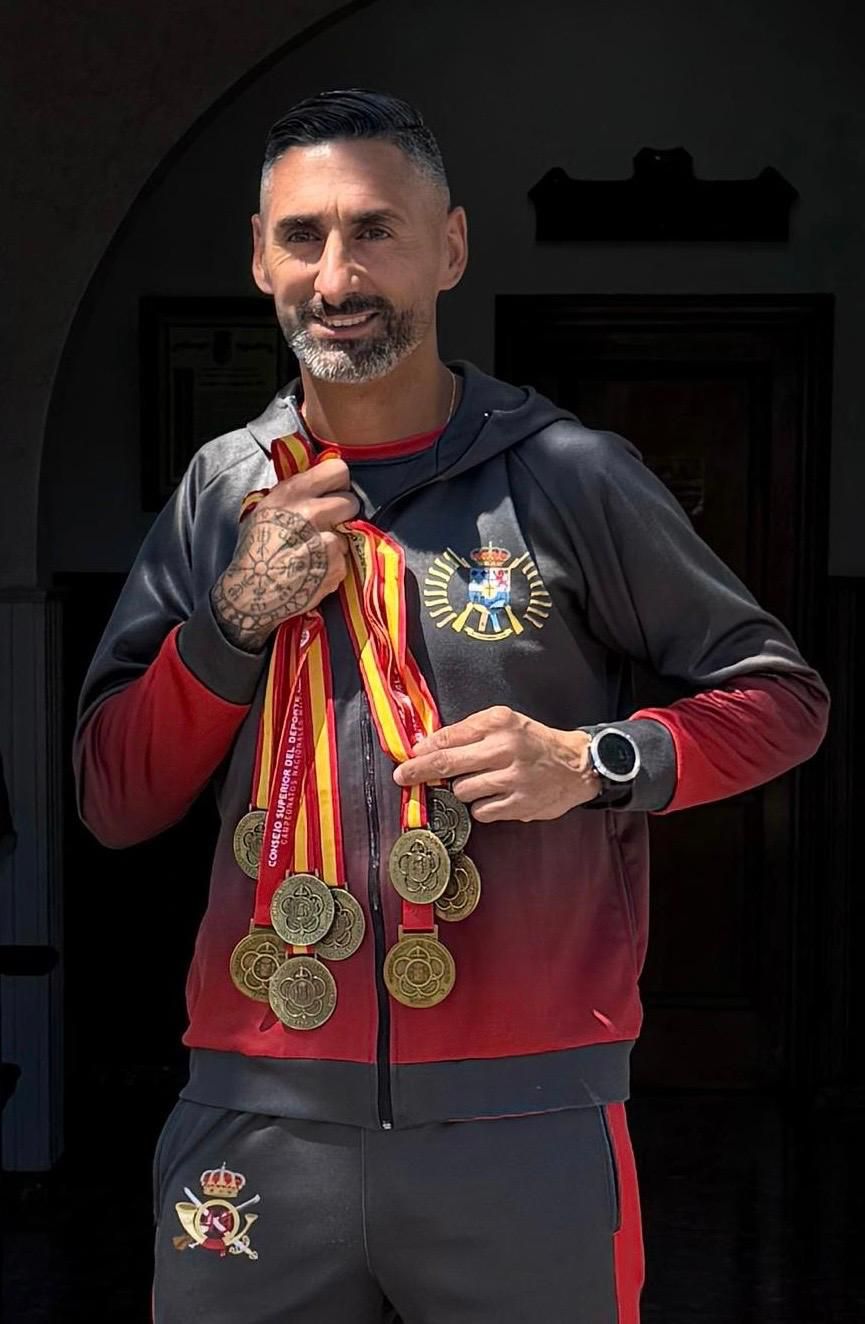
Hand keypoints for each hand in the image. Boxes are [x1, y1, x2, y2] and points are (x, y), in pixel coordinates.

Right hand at [211, 458, 359, 650]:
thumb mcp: (266, 509)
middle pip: (351, 501)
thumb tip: (320, 484)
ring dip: (337, 541)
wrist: (251, 592)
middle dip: (343, 512)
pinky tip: (314, 569)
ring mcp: (326, 541)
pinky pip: (345, 558)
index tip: (332, 492)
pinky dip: (334, 564)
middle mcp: (311, 513)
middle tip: (328, 523)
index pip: (338, 470)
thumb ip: (295, 494)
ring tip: (314, 552)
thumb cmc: (255, 549)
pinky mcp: (336, 566)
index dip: (339, 483)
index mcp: (292, 493)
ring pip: (349, 532)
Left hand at [393, 705, 601, 822]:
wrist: (576, 766)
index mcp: (499, 724)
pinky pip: (481, 811)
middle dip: (419, 771)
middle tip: (402, 776)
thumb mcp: (506, 722)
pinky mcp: (519, 805)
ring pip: (462, 791)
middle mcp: (504, 749)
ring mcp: (512, 780)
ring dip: (461, 789)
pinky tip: (493, 796)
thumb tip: (430, 745)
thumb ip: (470, 730)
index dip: (424, 750)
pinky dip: (480, 806)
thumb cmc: (534, 742)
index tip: (409, 756)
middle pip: (449, 764)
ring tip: (479, 781)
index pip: (450, 736)